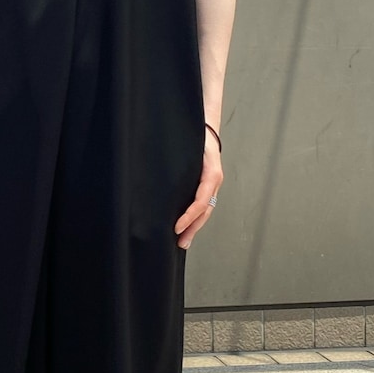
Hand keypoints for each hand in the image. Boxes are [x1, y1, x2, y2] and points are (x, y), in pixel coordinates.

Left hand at [174, 127, 222, 248]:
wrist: (207, 128)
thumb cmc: (196, 135)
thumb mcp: (190, 146)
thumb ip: (180, 162)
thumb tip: (159, 174)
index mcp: (211, 174)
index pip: (200, 202)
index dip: (189, 217)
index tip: (176, 227)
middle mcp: (214, 182)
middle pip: (205, 211)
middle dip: (193, 229)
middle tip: (181, 243)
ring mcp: (213, 184)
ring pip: (206, 210)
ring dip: (195, 226)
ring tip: (184, 240)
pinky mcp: (208, 185)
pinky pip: (204, 204)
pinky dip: (196, 217)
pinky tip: (188, 225)